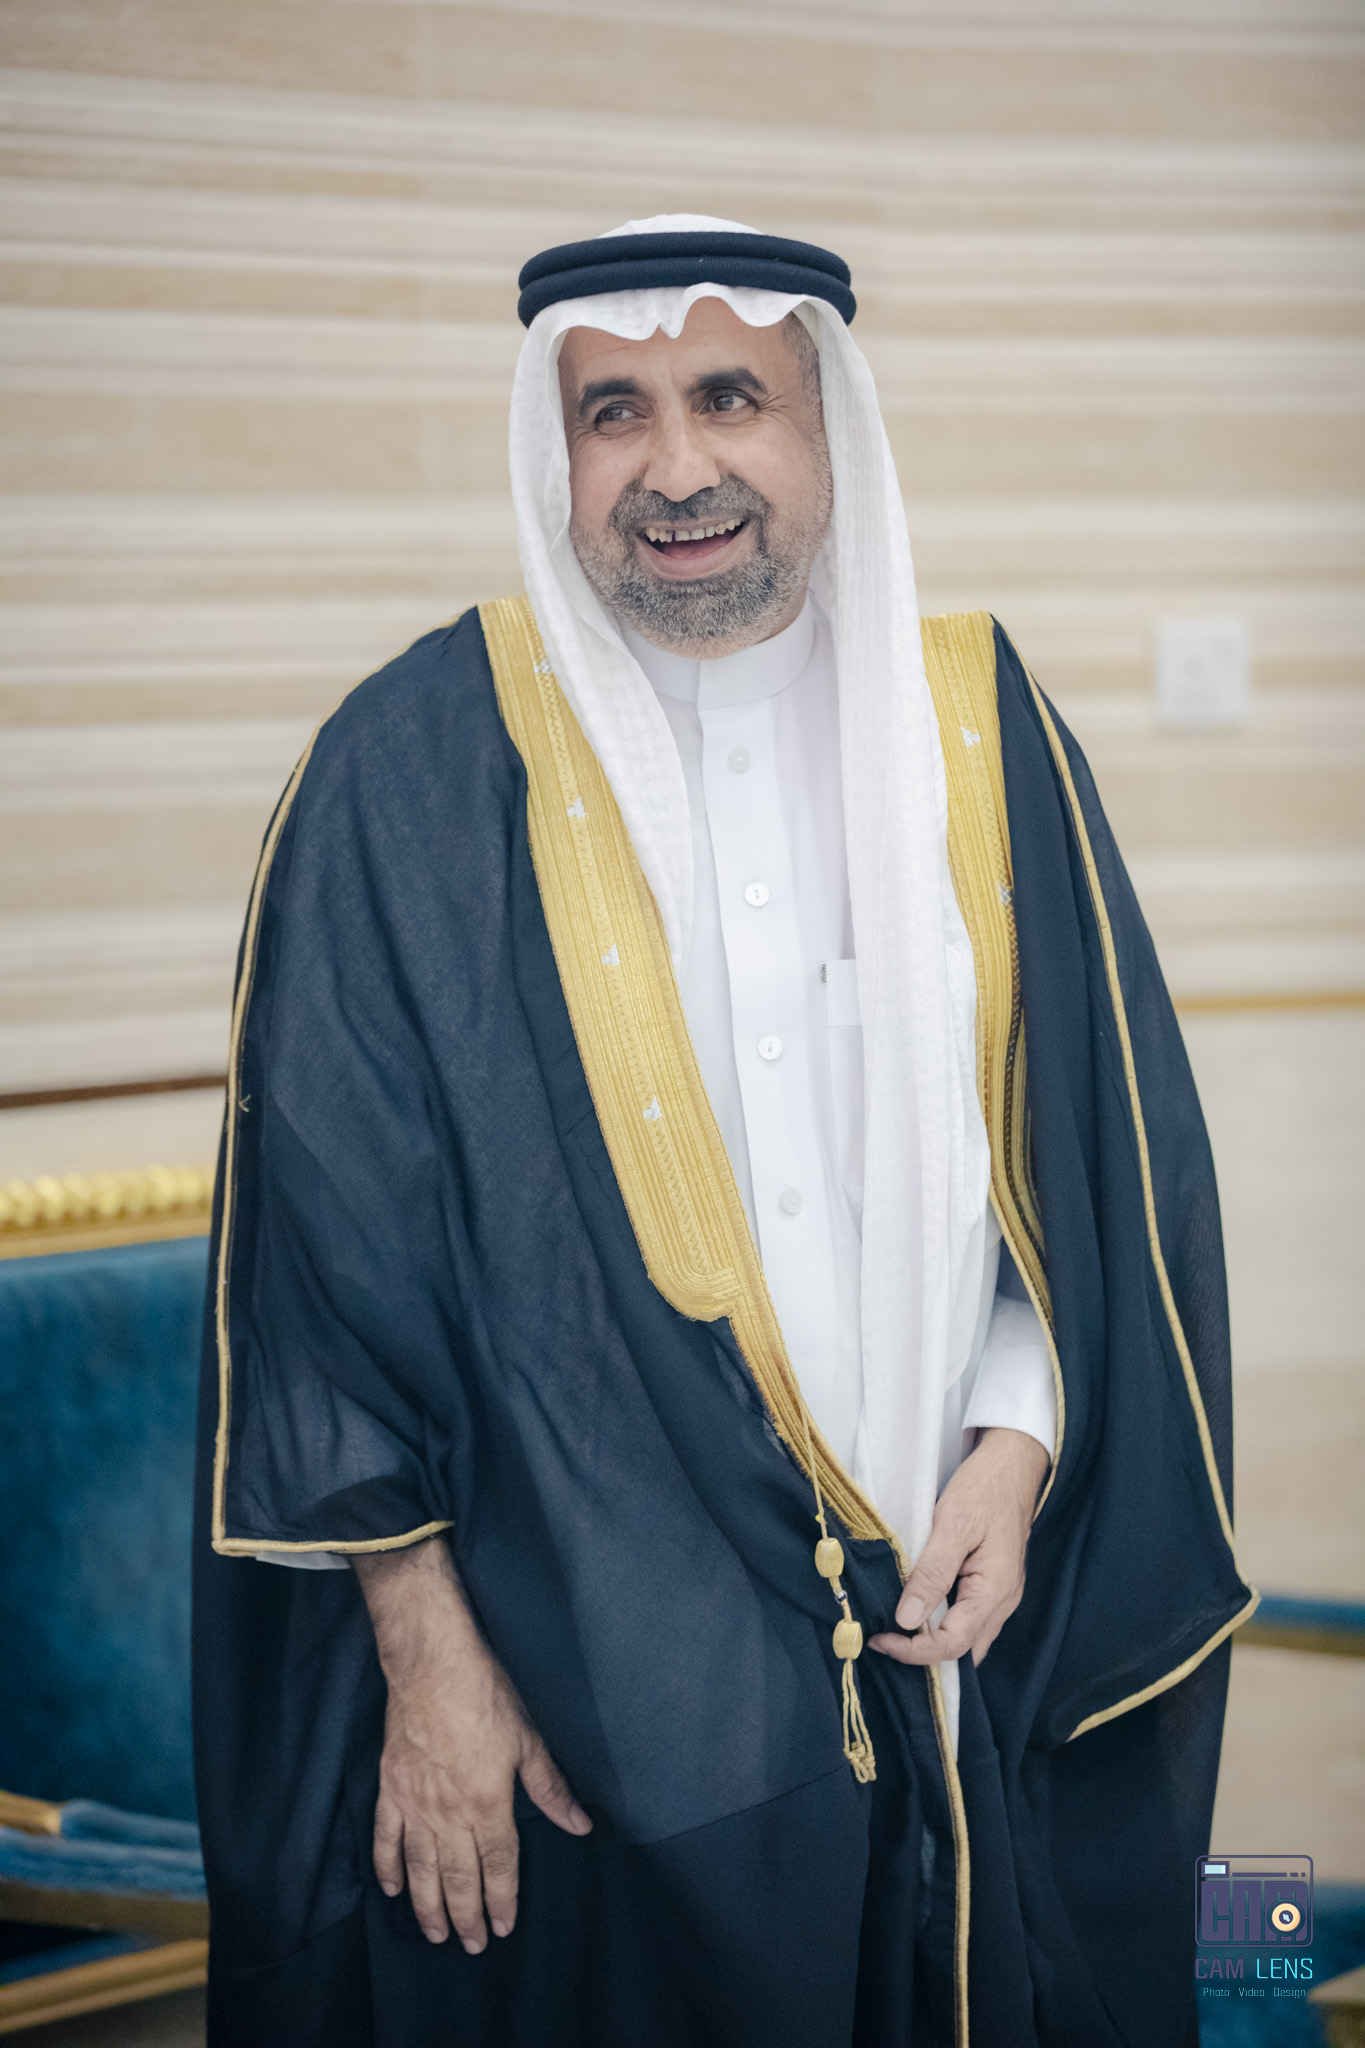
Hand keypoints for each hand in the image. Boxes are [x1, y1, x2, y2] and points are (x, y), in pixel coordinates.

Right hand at [354, 1540, 590, 1951]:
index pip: (498, 1866)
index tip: (504, 1927)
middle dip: (467, 1916)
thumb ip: (550, 1788)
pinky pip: (385, 1839)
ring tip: (436, 1934)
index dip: (502, 1899)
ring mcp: (415, 1804)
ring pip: (420, 1869)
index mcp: (488, 1805)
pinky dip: (388, 1867)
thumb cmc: (486, 1696)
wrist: (432, 1666)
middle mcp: (449, 1815)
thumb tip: (579, 1824)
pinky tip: (393, 1890)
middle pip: (458, 1878)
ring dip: (429, 1906)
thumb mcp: (528, 1739)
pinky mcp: (390, 1788)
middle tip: (472, 1947)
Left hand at [868, 1426, 1049, 1668]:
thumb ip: (932, 1573)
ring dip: (933, 1641)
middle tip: (884, 1638)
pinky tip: (921, 1610)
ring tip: (896, 1628)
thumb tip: (907, 1620)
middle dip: (923, 1654)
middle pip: (963, 1651)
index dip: (914, 1651)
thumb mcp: (952, 1524)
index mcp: (995, 1591)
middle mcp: (1003, 1602)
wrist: (1012, 1465)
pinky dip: (944, 1624)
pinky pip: (969, 1619)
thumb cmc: (984, 1489)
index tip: (880, 1639)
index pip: (953, 1645)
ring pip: (968, 1638)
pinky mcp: (994, 1584)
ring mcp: (1001, 1595)